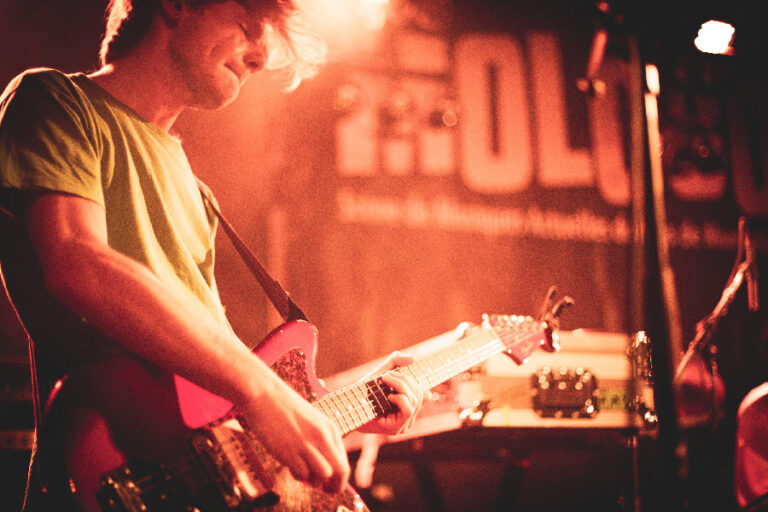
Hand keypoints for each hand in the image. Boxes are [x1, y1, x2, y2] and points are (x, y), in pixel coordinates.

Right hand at [242, 377, 349, 493]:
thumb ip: (320, 442)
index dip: (338, 481)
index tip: (328, 486)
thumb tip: (325, 471)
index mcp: (330, 429)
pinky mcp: (289, 449)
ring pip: (322, 475)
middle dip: (332, 487)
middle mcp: (323, 437)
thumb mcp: (311, 422)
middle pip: (339, 473)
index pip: (344, 464)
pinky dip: (297, 475)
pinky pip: (302, 474)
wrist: (264, 395)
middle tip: (321, 489)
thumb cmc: (285, 408)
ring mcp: (306, 443)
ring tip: (301, 471)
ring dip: (313, 481)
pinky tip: (290, 466)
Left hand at [357, 351, 431, 434]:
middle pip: (420, 394)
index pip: (425, 393)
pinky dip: (400, 398)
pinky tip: (388, 396)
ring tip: (385, 380)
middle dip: (404, 380)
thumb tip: (413, 359)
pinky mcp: (396, 429)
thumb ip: (395, 362)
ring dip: (400, 385)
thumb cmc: (364, 392)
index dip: (413, 381)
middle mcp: (410, 418)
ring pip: (415, 400)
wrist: (347, 407)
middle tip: (386, 376)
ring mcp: (404, 424)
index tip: (395, 374)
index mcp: (409, 406)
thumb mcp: (382, 372)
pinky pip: (408, 409)